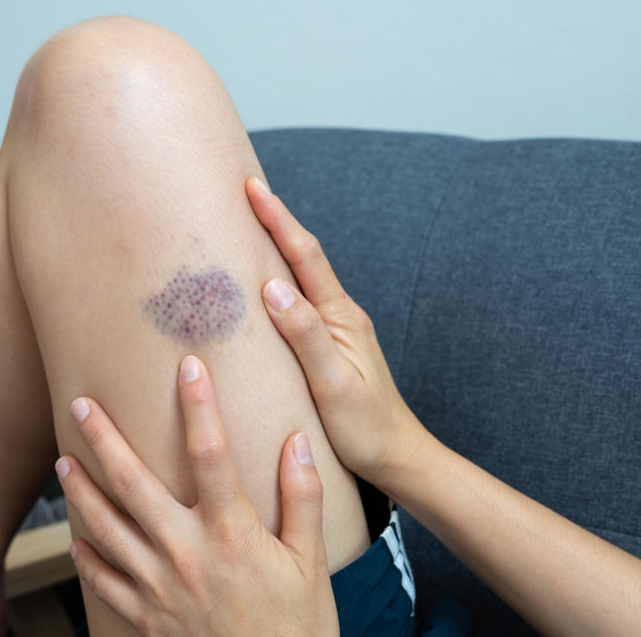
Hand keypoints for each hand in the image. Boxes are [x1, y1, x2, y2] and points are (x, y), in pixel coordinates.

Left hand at [56, 355, 338, 635]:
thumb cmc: (297, 629)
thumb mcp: (311, 562)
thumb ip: (303, 498)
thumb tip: (298, 441)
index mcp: (231, 534)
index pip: (210, 453)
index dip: (198, 404)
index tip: (189, 365)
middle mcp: (186, 553)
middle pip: (134, 484)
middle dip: (104, 439)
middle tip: (81, 404)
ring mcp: (159, 588)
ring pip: (106, 528)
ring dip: (82, 491)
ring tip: (64, 462)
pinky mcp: (146, 618)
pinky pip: (104, 582)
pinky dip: (86, 556)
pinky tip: (77, 537)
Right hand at [246, 177, 429, 489]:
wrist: (396, 454)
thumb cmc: (365, 427)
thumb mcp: (333, 384)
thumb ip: (305, 335)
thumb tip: (272, 287)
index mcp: (342, 317)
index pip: (305, 256)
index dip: (278, 219)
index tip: (252, 187)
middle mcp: (341, 314)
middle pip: (304, 256)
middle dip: (275, 221)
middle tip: (245, 189)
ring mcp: (337, 328)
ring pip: (302, 276)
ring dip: (277, 245)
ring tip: (247, 224)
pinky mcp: (331, 344)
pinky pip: (301, 300)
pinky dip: (280, 278)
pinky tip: (264, 282)